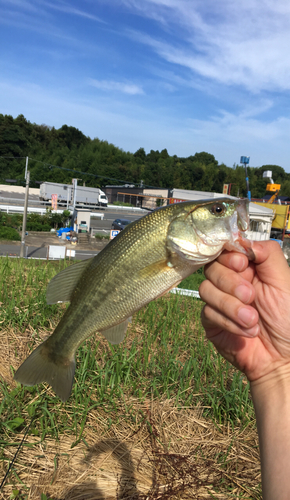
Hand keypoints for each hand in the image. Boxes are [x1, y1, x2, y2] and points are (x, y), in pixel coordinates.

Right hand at [199, 240, 289, 381]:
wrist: (283, 359)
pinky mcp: (211, 321)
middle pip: (212, 268)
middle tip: (251, 297)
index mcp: (249, 269)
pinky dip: (229, 322)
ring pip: (206, 290)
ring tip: (253, 320)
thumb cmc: (288, 322)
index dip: (229, 255)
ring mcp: (219, 301)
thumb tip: (243, 240)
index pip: (225, 250)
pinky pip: (208, 313)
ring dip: (231, 306)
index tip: (242, 263)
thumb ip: (267, 254)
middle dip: (231, 282)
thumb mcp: (284, 282)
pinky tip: (246, 331)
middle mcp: (231, 282)